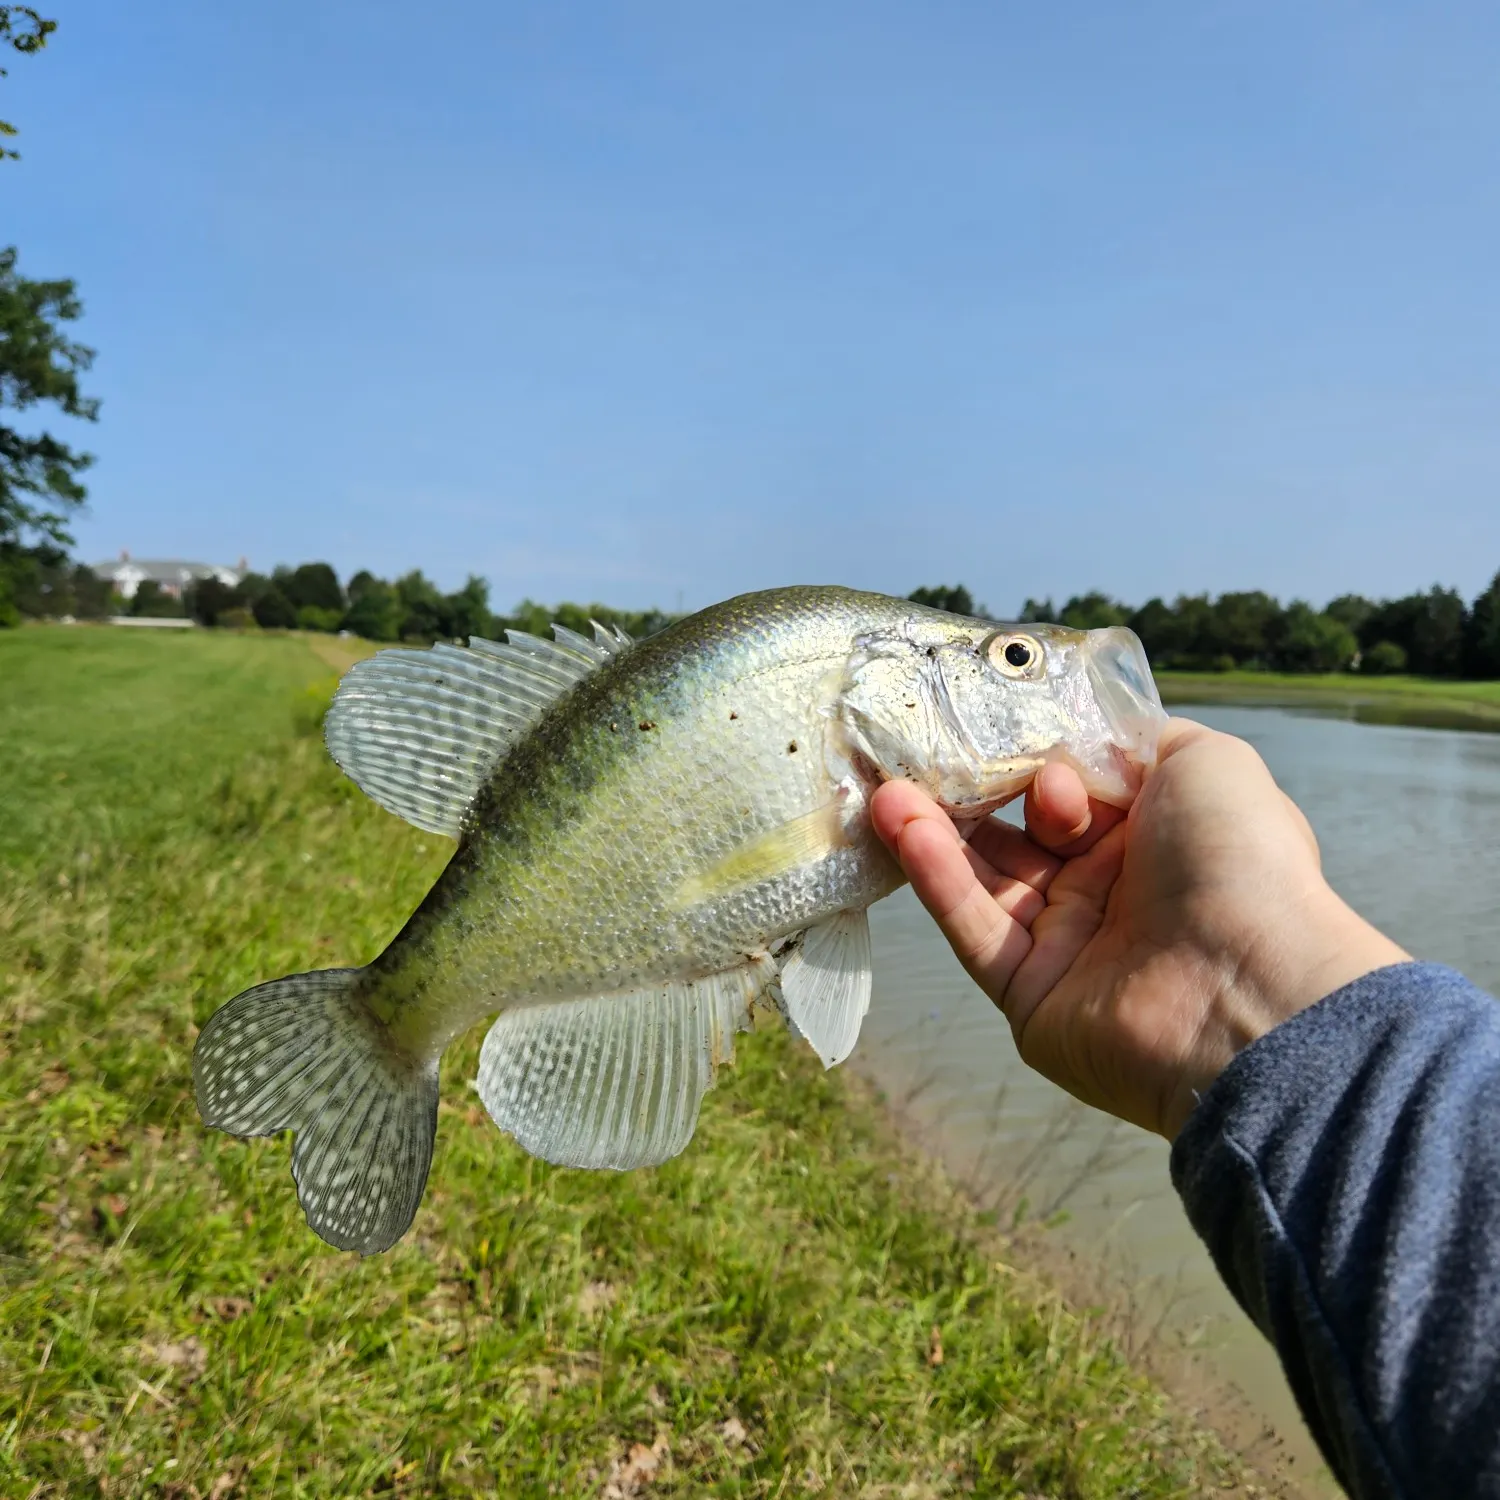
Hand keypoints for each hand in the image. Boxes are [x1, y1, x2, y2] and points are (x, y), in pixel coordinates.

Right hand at [870, 719, 1408, 1138]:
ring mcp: (1069, 947)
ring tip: (888, 786)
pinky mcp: (1030, 997)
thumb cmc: (1240, 862)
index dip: (1036, 760)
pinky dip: (937, 878)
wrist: (1251, 991)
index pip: (1069, 791)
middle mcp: (1110, 891)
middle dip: (970, 794)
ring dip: (935, 830)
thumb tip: (1078, 738)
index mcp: (1153, 838)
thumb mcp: (1204, 762)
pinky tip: (903, 826)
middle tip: (920, 754)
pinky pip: (975, 929)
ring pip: (985, 880)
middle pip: (1018, 835)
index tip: (1009, 733)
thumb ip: (1135, 738)